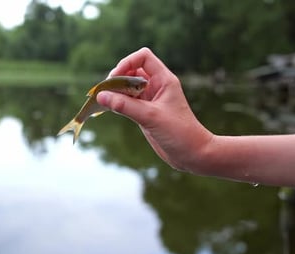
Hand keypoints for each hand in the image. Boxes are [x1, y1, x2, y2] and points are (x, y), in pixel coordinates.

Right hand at [96, 47, 213, 170]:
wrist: (193, 154)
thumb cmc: (179, 132)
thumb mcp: (150, 117)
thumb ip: (124, 106)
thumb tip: (101, 96)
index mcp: (164, 80)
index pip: (143, 57)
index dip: (127, 62)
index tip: (115, 78)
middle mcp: (157, 86)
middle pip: (132, 70)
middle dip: (117, 78)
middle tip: (105, 91)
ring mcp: (150, 99)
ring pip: (128, 87)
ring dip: (115, 91)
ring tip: (102, 100)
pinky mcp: (145, 112)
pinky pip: (127, 101)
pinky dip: (116, 102)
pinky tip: (107, 108)